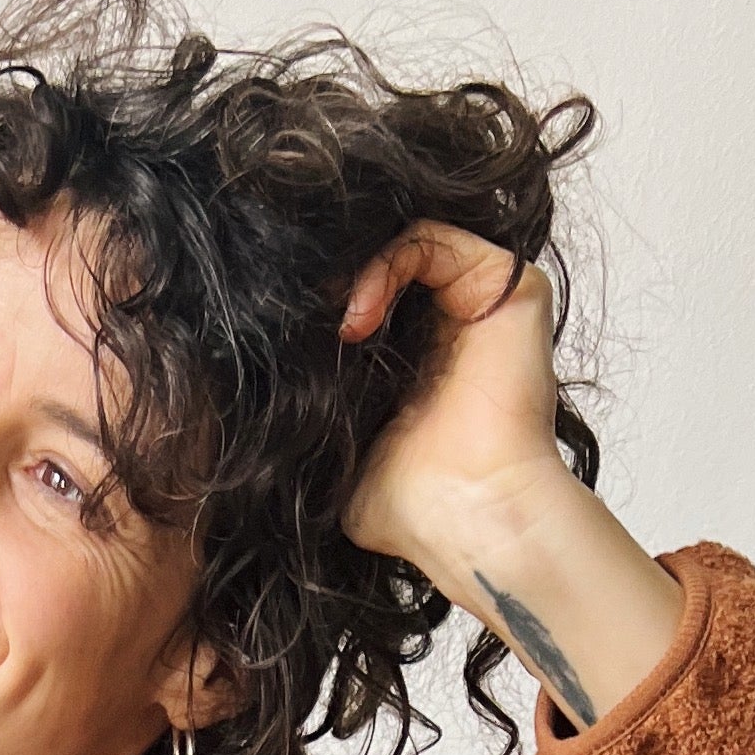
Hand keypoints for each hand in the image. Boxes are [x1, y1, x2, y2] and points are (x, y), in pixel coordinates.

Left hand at [336, 218, 682, 732]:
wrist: (468, 515)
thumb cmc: (407, 504)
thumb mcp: (334, 450)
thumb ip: (310, 405)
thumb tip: (243, 382)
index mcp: (419, 358)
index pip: (365, 294)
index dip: (321, 302)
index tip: (285, 333)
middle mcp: (455, 324)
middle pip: (385, 259)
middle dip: (335, 278)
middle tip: (300, 315)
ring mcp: (482, 302)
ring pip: (406, 241)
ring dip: (356, 272)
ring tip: (337, 328)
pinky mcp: (512, 286)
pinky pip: (434, 239)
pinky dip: (387, 263)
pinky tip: (357, 319)